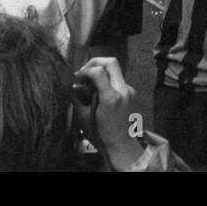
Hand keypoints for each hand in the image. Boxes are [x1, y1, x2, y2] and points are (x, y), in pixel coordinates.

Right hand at [75, 56, 145, 171]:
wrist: (121, 143)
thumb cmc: (101, 133)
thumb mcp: (84, 116)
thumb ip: (79, 97)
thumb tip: (75, 84)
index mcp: (111, 97)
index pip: (98, 71)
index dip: (85, 70)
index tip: (77, 77)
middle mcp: (123, 90)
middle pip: (111, 62)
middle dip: (95, 62)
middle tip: (84, 71)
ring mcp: (129, 90)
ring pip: (115, 70)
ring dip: (101, 71)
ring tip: (89, 82)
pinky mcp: (131, 92)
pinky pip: (118, 79)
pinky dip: (107, 80)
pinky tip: (99, 90)